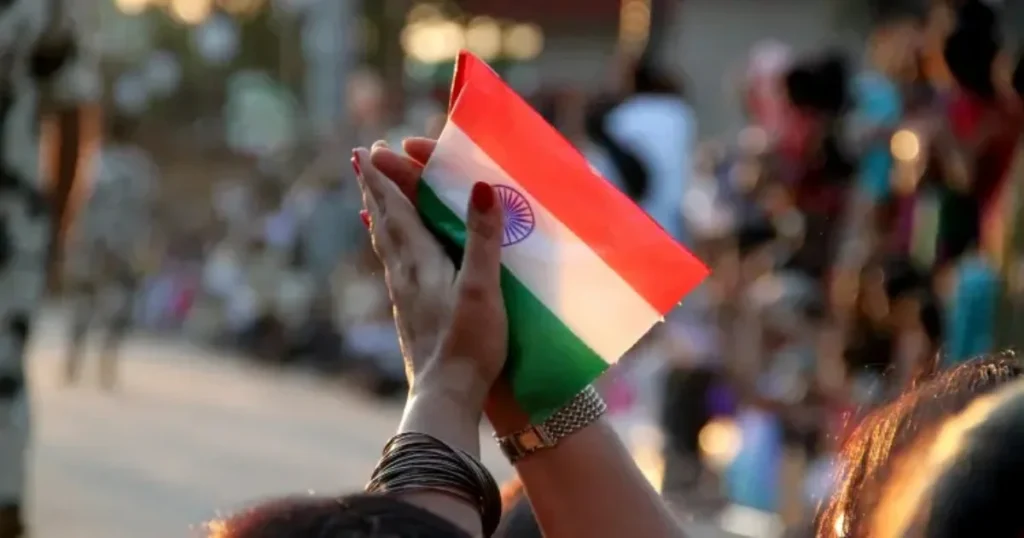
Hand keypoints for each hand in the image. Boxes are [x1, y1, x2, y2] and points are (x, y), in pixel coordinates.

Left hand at [352, 144, 507, 410]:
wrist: (445, 397)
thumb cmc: (468, 344)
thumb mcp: (482, 287)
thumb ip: (483, 237)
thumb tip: (481, 186)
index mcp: (420, 261)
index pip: (397, 208)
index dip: (385, 178)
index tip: (369, 150)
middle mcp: (404, 274)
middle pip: (384, 221)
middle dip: (375, 188)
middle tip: (361, 160)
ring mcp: (403, 297)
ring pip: (385, 244)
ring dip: (378, 214)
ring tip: (371, 199)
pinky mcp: (409, 315)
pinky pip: (393, 267)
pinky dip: (388, 246)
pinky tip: (392, 257)